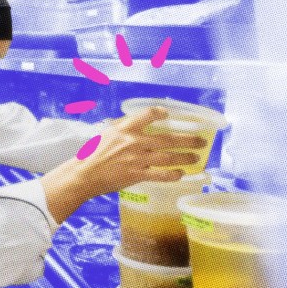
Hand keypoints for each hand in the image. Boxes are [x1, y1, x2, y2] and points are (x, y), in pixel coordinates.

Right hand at [42, 107, 206, 222]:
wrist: (84, 174)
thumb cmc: (92, 154)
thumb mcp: (106, 134)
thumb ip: (124, 130)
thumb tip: (138, 127)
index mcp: (124, 128)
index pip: (147, 114)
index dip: (161, 113)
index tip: (169, 115)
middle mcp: (133, 141)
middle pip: (168, 138)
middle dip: (188, 140)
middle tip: (202, 141)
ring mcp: (136, 159)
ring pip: (168, 157)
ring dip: (185, 157)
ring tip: (197, 158)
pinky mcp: (137, 174)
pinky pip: (160, 174)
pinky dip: (173, 174)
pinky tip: (181, 174)